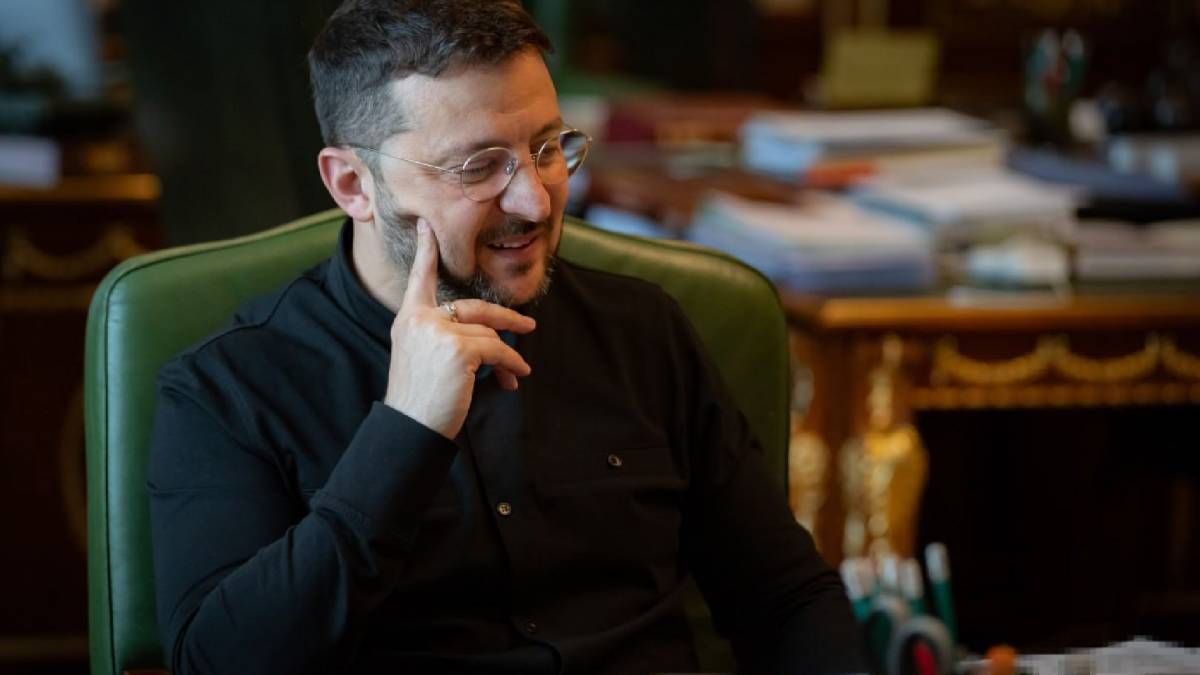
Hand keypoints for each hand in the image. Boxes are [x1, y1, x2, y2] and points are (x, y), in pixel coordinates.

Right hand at [383, 219, 535, 438]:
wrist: (409, 428)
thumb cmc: (420, 399)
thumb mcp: (424, 358)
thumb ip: (446, 337)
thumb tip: (491, 335)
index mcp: (408, 319)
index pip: (420, 280)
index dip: (425, 252)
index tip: (426, 227)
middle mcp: (420, 320)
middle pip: (475, 308)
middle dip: (506, 318)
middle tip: (529, 325)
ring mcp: (439, 332)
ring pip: (489, 334)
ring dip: (506, 357)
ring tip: (514, 375)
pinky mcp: (459, 349)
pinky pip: (497, 350)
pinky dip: (511, 364)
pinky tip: (515, 377)